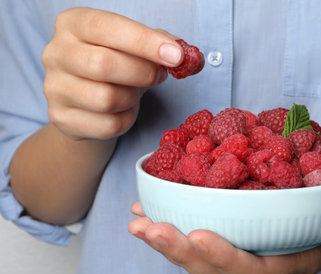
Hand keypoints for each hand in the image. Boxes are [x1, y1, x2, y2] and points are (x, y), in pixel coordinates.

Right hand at [41, 7, 182, 139]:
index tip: (176, 56)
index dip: (144, 42)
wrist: (87, 101)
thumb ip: (161, 45)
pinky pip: (107, 125)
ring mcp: (54, 88)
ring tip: (135, 92)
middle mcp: (55, 52)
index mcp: (74, 23)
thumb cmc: (116, 65)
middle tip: (159, 76)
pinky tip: (125, 111)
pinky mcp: (61, 118)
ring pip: (106, 99)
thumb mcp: (135, 47)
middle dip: (143, 73)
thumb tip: (188, 56)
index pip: (107, 27)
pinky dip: (126, 120)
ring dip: (133, 99)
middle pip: (104, 65)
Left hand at [128, 197, 320, 273]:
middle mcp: (264, 257)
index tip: (197, 234)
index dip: (224, 257)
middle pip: (216, 266)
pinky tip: (150, 203)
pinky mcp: (240, 225)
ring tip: (137, 218)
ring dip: (167, 236)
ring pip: (201, 252)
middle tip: (147, 228)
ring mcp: (249, 243)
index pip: (254, 269)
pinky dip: (174, 216)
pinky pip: (202, 226)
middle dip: (179, 250)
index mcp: (292, 261)